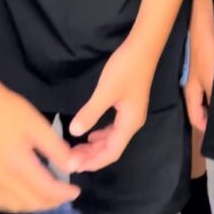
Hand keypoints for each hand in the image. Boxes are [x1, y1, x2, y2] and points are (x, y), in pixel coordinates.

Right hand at [0, 67, 79, 212]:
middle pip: (31, 202)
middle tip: (65, 194)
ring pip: (15, 206)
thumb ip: (56, 149)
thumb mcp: (37, 124)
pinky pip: (0, 203)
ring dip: (35, 206)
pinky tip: (24, 196)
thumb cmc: (8, 110)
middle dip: (52, 202)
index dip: (64, 194)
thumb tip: (73, 168)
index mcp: (17, 164)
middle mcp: (1, 180)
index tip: (76, 190)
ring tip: (49, 196)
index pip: (46, 190)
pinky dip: (16, 205)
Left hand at [67, 38, 153, 172]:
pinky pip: (114, 128)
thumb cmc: (125, 69)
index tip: (72, 166)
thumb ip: (90, 113)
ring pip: (112, 138)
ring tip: (77, 149)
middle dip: (92, 156)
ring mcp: (132, 114)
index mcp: (130, 124)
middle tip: (70, 159)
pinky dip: (101, 134)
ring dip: (95, 146)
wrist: (143, 47)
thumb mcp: (105, 92)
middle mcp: (133, 123)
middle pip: (112, 148)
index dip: (92, 162)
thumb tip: (73, 132)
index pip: (111, 153)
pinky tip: (91, 133)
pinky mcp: (128, 105)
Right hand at [184, 15, 213, 132]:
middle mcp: (196, 84)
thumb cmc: (205, 52)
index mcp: (191, 92)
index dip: (206, 129)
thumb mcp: (212, 78)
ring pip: (213, 94)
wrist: (204, 23)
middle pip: (205, 107)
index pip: (196, 118)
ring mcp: (204, 72)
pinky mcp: (212, 62)